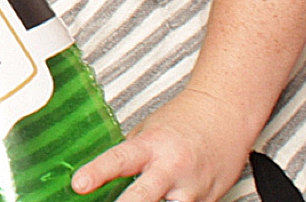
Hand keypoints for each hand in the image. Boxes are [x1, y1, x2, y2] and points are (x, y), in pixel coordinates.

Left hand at [72, 88, 258, 201]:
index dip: (97, 173)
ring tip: (145, 199)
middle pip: (145, 196)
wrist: (226, 112)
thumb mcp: (149, 130)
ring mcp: (193, 187)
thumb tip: (108, 173)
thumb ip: (132, 154)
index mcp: (151, 145)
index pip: (118, 159)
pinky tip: (171, 199)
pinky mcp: (211, 200)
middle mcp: (172, 167)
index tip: (79, 184)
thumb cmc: (186, 118)